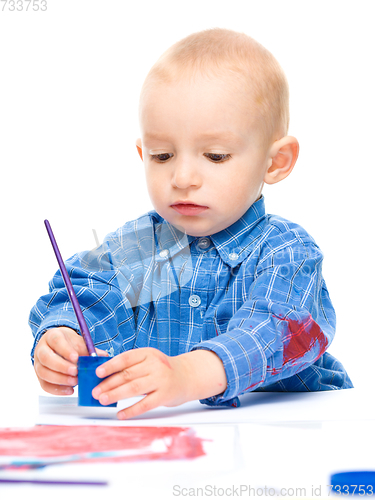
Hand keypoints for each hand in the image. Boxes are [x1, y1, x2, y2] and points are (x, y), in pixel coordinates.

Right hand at [34, 326, 107, 394]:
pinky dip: (57, 390)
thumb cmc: (69, 343)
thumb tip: (103, 356)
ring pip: (43, 372)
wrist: (57, 345)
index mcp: (52, 336)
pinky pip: (44, 385)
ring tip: (74, 382)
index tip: (76, 358)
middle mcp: (41, 349)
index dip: (65, 350)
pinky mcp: (39, 376)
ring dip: (60, 379)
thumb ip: (89, 349)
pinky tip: (70, 390)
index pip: (56, 341)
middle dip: (62, 366)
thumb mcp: (78, 342)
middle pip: (47, 358)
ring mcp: (38, 363)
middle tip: (75, 372)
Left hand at [92, 347, 226, 418]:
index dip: (111, 365)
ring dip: (116, 395)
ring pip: (134, 388)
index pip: (126, 358)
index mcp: (148, 353)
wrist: (188, 376)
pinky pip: (145, 404)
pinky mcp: (165, 395)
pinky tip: (120, 414)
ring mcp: (161, 380)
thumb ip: (132, 366)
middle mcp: (155, 365)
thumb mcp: (149, 360)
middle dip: (109, 384)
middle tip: (95, 392)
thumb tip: (105, 377)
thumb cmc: (162, 369)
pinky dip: (131, 410)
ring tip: (102, 400)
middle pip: (128, 375)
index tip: (97, 373)